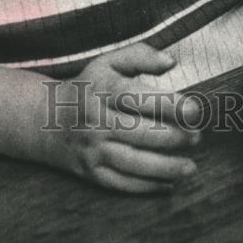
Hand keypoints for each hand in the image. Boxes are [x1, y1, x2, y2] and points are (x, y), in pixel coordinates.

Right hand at [42, 43, 201, 193]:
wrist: (46, 119)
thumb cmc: (88, 87)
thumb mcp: (108, 63)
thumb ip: (140, 56)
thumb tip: (171, 60)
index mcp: (102, 90)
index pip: (137, 97)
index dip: (168, 104)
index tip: (194, 110)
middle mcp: (96, 121)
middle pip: (139, 133)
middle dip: (173, 137)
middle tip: (197, 136)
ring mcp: (93, 149)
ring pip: (133, 163)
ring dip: (165, 167)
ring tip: (190, 167)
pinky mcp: (91, 172)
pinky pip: (122, 183)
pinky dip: (148, 187)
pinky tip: (170, 183)